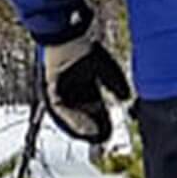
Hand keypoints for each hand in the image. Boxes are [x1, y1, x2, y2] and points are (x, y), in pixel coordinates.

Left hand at [42, 16, 131, 144]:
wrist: (66, 37)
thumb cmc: (84, 48)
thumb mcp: (106, 69)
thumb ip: (116, 84)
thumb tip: (126, 99)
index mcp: (86, 85)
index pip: (95, 108)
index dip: (103, 120)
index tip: (110, 131)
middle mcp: (73, 91)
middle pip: (84, 115)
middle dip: (93, 128)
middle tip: (102, 140)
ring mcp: (62, 92)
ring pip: (71, 115)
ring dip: (82, 127)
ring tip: (92, 137)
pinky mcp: (51, 91)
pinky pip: (60, 111)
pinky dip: (70, 120)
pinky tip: (80, 126)